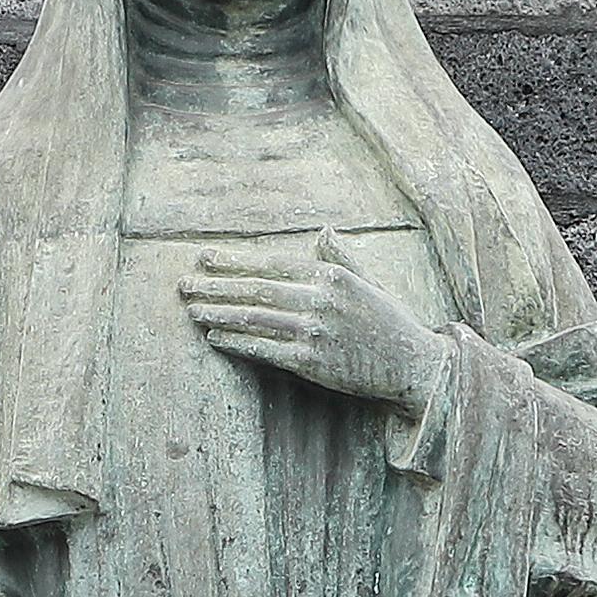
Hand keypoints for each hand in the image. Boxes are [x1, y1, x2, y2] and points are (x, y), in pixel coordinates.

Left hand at [181, 231, 442, 410]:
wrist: (412, 365)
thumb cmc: (389, 322)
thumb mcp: (368, 282)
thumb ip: (340, 258)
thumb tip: (323, 232)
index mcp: (330, 275)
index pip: (270, 263)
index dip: (234, 260)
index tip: (204, 257)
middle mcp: (320, 299)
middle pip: (255, 289)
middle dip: (215, 285)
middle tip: (184, 285)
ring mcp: (315, 331)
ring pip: (254, 318)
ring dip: (218, 312)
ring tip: (192, 309)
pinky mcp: (312, 362)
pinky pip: (264, 349)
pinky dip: (236, 341)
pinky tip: (215, 336)